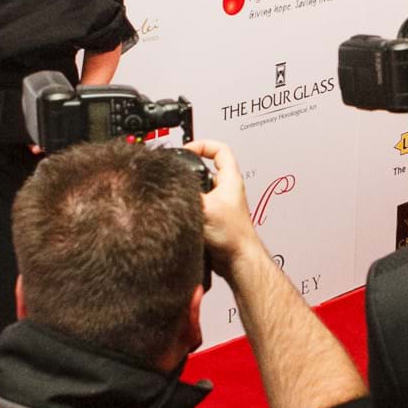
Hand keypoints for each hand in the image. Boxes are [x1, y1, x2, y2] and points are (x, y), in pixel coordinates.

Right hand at [186, 139, 258, 273]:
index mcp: (230, 180)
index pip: (220, 150)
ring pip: (200, 191)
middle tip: (177, 175)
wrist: (238, 261)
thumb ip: (188, 194)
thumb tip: (170, 186)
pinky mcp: (214, 221)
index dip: (203, 145)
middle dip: (190, 172)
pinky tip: (180, 215)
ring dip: (188, 194)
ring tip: (177, 197)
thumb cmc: (233, 236)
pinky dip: (188, 210)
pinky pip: (197, 208)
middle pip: (206, 170)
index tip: (187, 149)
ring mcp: (220, 206)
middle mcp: (226, 191)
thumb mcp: (205, 207)